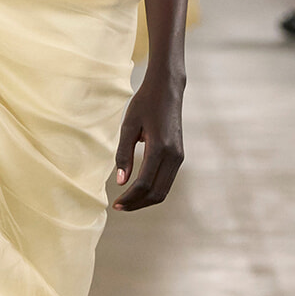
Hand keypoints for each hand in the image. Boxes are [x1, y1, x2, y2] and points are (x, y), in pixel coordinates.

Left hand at [113, 74, 183, 210]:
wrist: (167, 89)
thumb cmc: (144, 103)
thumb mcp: (128, 125)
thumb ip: (123, 154)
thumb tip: (120, 182)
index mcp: (160, 147)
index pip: (143, 184)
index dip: (129, 198)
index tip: (115, 204)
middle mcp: (173, 155)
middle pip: (156, 193)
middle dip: (137, 204)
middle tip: (119, 207)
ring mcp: (179, 156)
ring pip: (164, 190)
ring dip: (145, 200)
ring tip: (127, 202)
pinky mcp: (179, 155)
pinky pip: (167, 181)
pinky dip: (153, 191)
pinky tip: (138, 190)